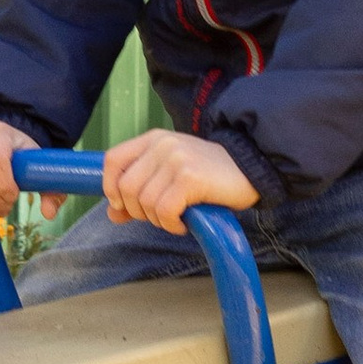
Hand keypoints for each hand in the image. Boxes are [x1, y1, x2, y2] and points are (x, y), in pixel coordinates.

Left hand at [103, 130, 257, 230]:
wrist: (252, 167)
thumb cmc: (210, 175)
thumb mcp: (170, 175)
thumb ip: (140, 191)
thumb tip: (112, 214)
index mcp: (153, 139)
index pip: (113, 160)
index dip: (110, 187)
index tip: (123, 205)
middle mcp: (162, 145)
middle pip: (126, 188)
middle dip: (138, 211)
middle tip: (160, 216)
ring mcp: (176, 160)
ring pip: (145, 203)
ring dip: (157, 220)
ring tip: (175, 218)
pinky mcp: (190, 178)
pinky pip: (165, 211)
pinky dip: (171, 224)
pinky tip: (183, 223)